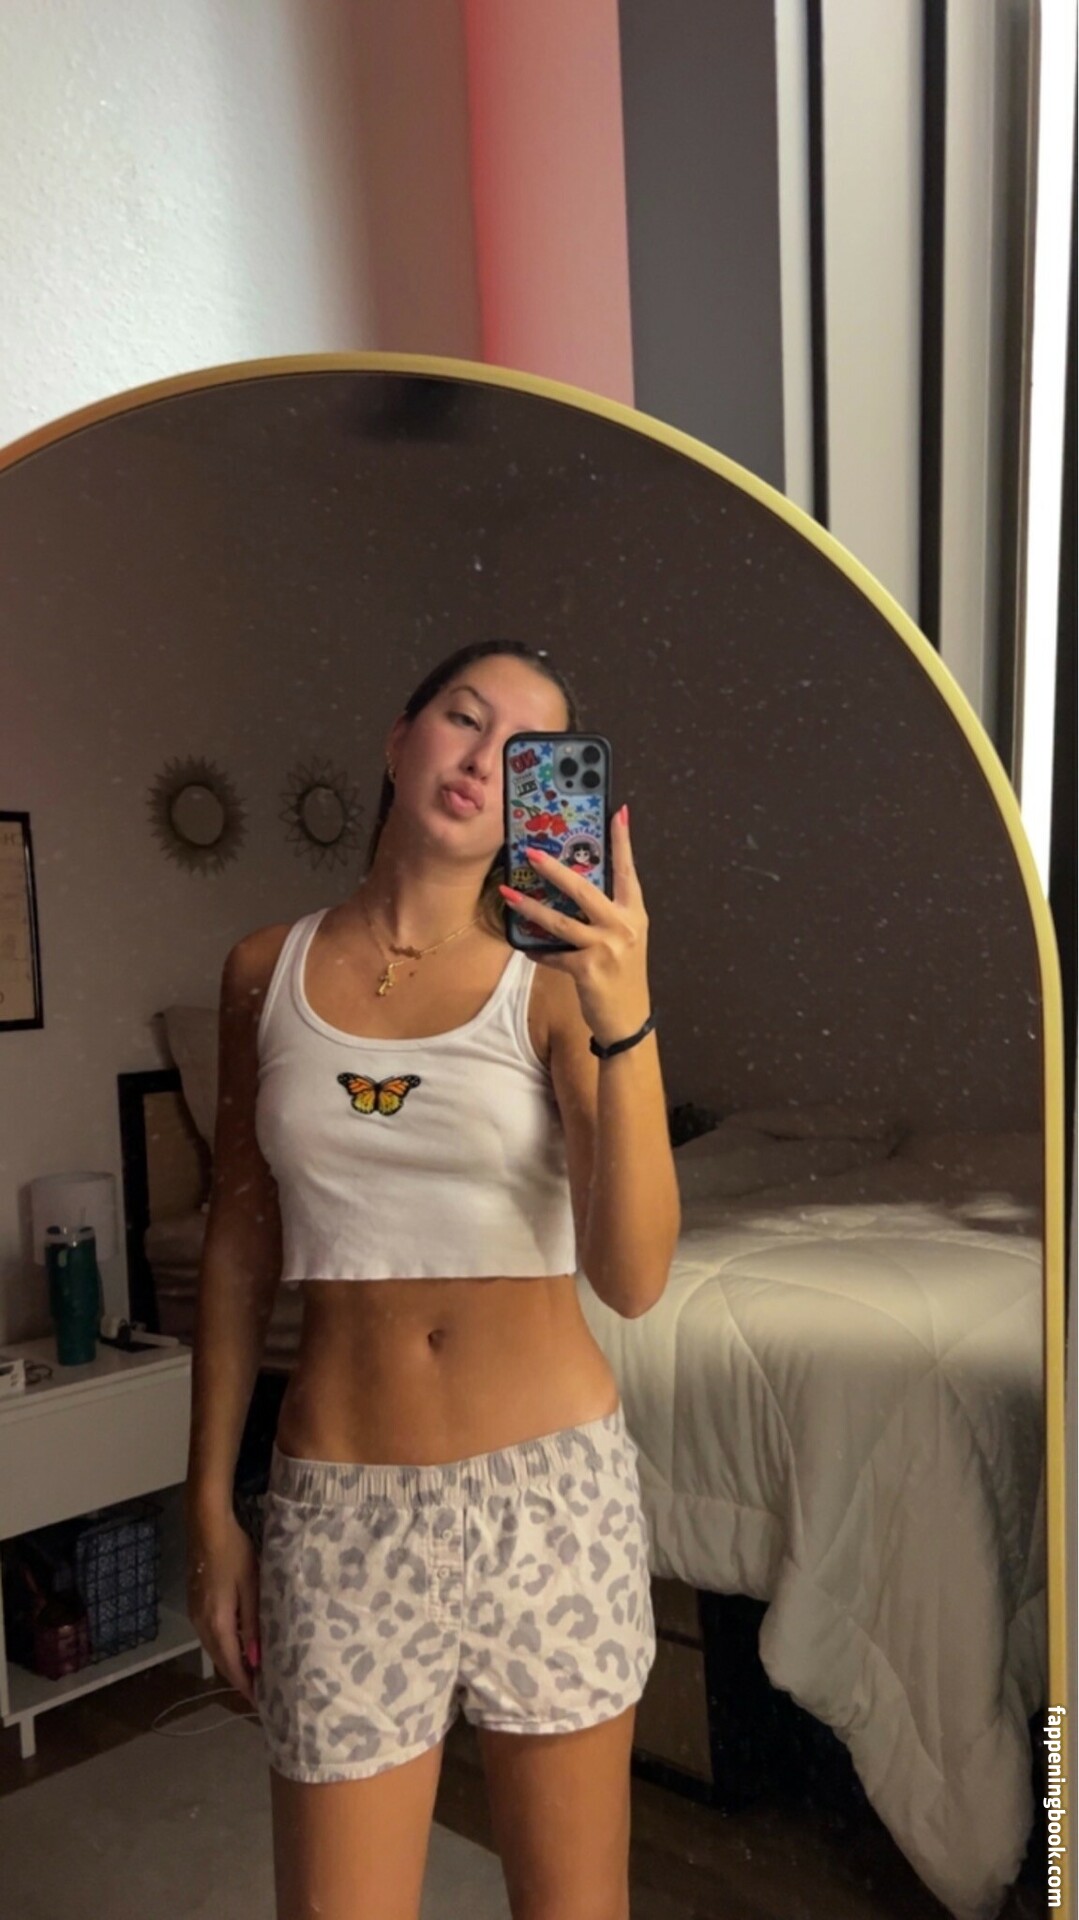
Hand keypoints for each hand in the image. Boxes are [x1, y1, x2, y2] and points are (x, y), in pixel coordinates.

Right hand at [186, 1506, 260, 1707]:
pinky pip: (211, 1637)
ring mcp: (195, 1615)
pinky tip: (237, 1647)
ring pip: (214, 1650)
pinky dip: (224, 1649)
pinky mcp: (195, 1605)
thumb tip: (256, 1660)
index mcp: (216, 1623)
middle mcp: (201, 1625)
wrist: (207, 1528)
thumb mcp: (251, 1587)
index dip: (245, 1685)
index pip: (231, 1664)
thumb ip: (252, 1624)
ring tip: (253, 1674)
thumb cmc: (235, 1554)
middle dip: (239, 1678)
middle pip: (220, 1661)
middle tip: (261, 1693)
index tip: (261, 1702)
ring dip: (231, 1664)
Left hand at [498, 804, 650, 1046]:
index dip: (623, 841)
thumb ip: (607, 914)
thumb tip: (574, 887)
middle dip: (556, 869)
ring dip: (530, 908)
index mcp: (634, 913)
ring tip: (508, 895)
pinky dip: (538, 951)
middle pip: (584, 889)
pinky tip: (526, 947)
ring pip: (560, 921)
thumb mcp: (624, 939)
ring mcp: (606, 947)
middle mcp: (623, 926)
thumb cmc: (623, 975)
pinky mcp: (587, 969)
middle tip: (533, 853)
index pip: (628, 871)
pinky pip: (553, 954)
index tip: (618, 812)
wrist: (628, 1019)